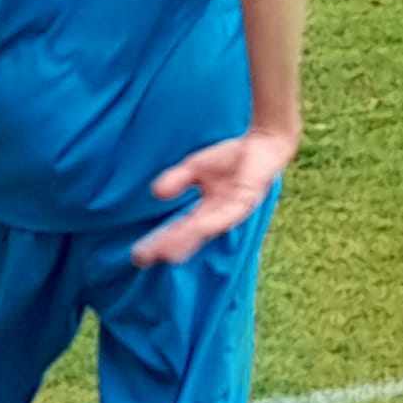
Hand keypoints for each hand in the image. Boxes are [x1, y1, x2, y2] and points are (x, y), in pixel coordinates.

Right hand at [134, 126, 297, 266]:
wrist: (263, 142)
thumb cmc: (232, 157)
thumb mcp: (195, 166)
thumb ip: (178, 180)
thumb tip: (156, 193)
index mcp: (206, 210)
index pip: (179, 229)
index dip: (160, 241)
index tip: (138, 255)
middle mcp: (219, 216)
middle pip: (189, 236)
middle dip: (167, 247)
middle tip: (142, 260)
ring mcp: (233, 210)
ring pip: (205, 230)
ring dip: (185, 240)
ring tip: (164, 253)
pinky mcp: (247, 200)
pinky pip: (227, 214)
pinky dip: (212, 222)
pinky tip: (197, 228)